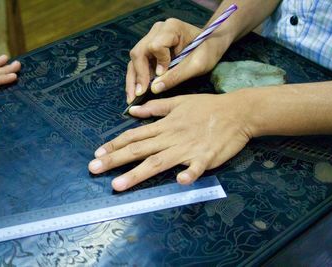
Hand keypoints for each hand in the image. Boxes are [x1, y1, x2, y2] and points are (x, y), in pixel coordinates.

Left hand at [89, 93, 252, 190]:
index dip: (114, 144)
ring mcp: (187, 148)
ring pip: (157, 162)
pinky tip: (179, 183)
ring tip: (117, 185)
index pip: (134, 136)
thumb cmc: (208, 107)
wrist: (237, 112)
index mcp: (164, 125)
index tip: (97, 153)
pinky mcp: (205, 157)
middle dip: (114, 160)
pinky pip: (196, 168)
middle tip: (93, 169)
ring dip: (136, 173)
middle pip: (139, 150)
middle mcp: (170, 137)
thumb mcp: (179, 102)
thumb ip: (155, 109)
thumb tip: (132, 111)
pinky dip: (188, 174)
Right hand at [126, 18, 227, 102]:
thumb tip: (153, 89)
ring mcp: (151, 38)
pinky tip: (136, 91)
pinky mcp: (150, 48)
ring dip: (133, 79)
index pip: (155, 46)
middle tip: (137, 96)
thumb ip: (176, 76)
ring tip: (132, 98)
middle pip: (139, 53)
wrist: (211, 44)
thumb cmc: (207, 51)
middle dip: (137, 76)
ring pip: (135, 59)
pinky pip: (139, 63)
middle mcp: (157, 30)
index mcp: (171, 28)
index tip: (162, 75)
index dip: (157, 63)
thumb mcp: (196, 66)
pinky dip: (137, 78)